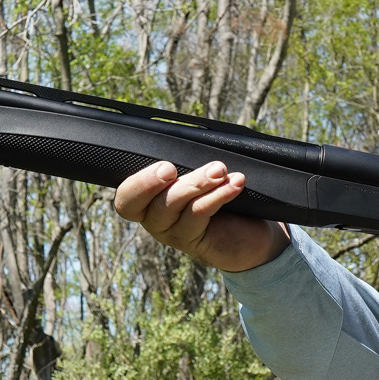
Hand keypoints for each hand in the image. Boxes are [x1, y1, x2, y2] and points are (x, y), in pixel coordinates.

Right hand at [114, 160, 290, 272]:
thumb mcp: (200, 175)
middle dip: (157, 181)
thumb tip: (187, 138)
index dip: (139, 184)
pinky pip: (199, 215)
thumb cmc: (221, 198)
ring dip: (197, 183)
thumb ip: (187, 162)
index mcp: (148, 200)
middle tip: (173, 168)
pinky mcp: (193, 242)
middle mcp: (155, 219)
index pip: (127, 196)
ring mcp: (172, 233)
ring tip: (220, 170)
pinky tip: (234, 184)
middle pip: (144, 203)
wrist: (251, 233)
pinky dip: (217, 196)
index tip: (165, 166)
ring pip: (172, 206)